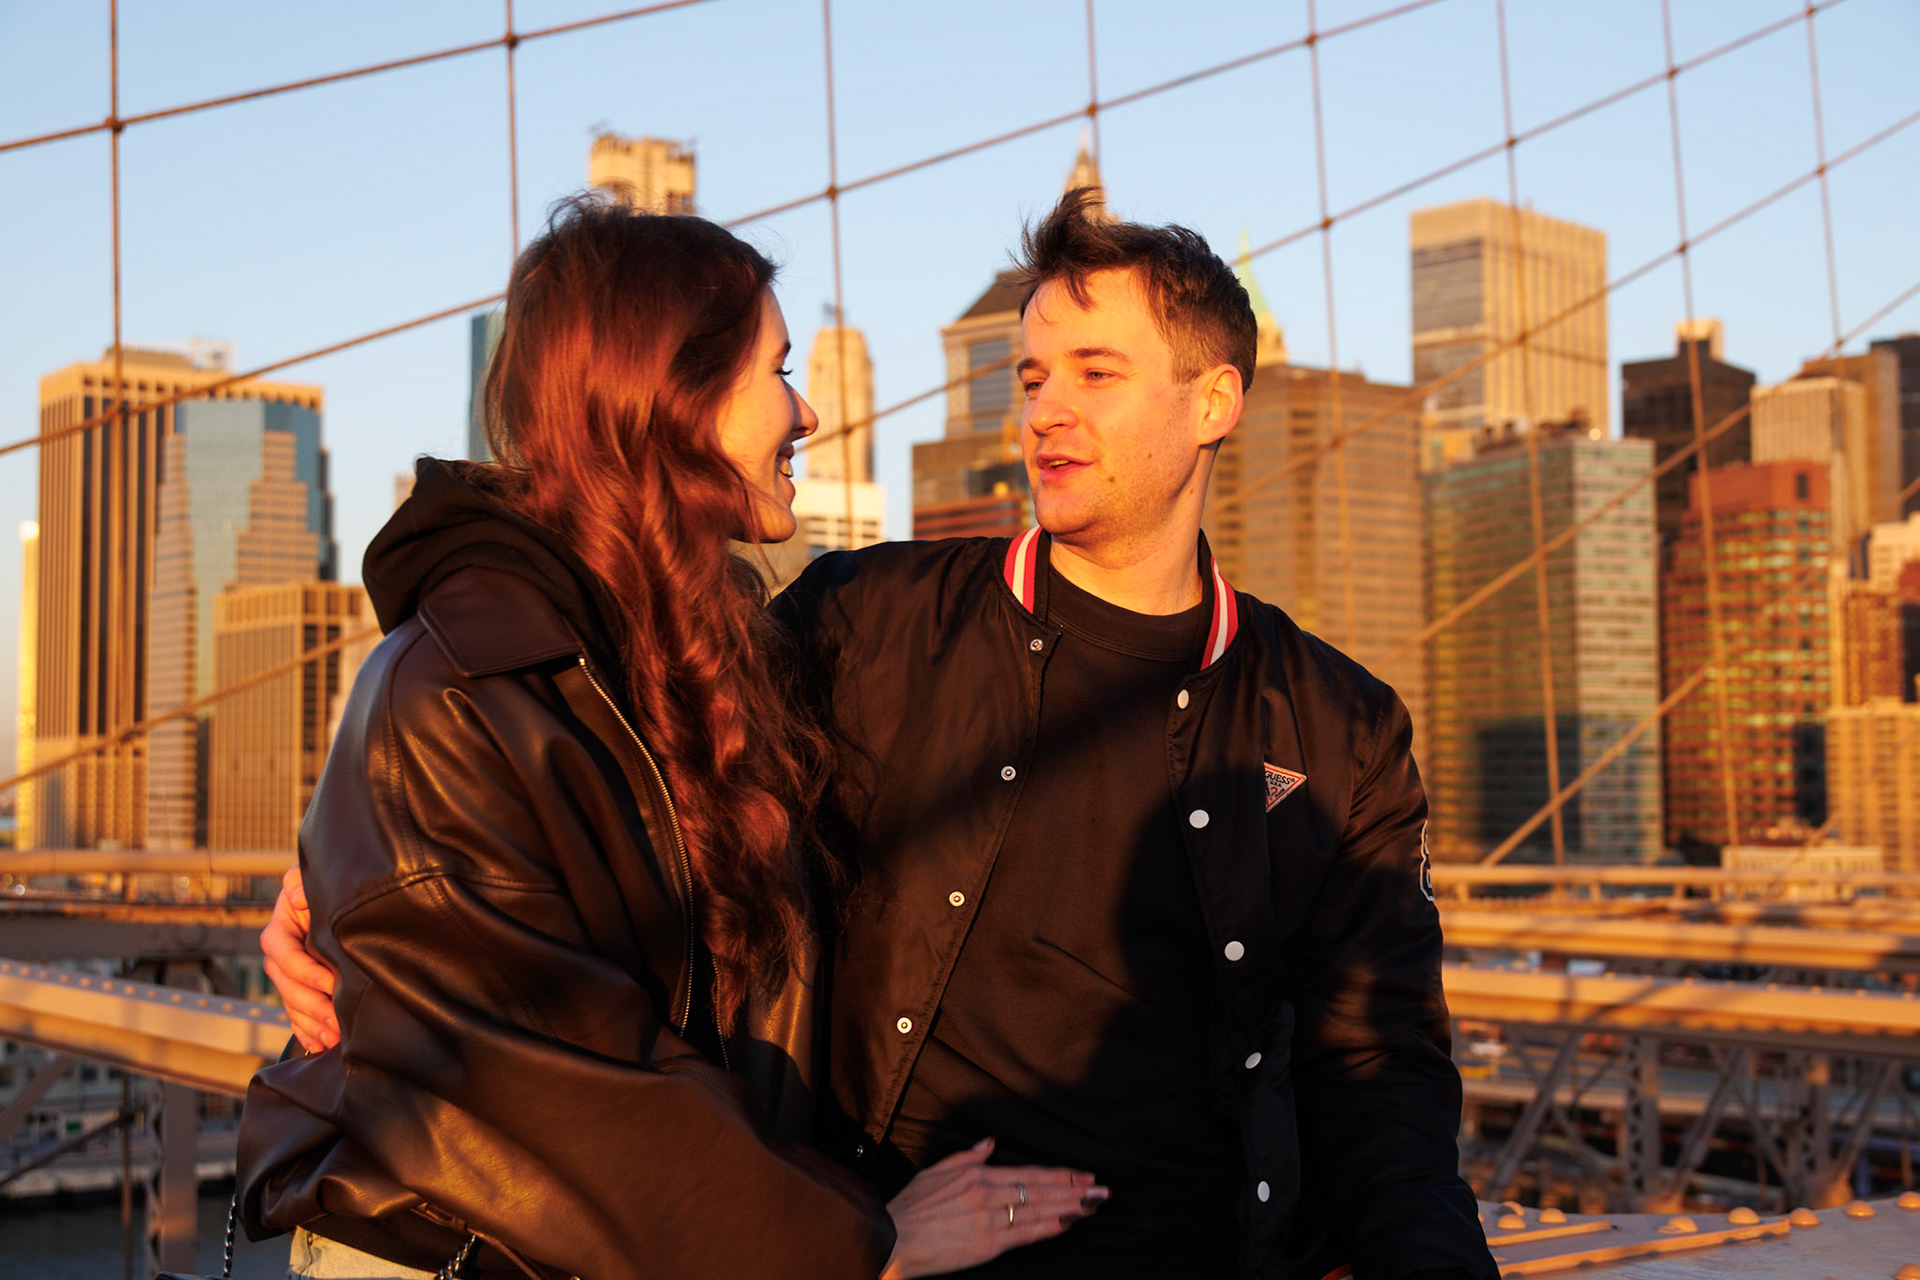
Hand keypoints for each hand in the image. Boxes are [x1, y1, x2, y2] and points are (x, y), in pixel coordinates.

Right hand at [261, 864, 339, 1052]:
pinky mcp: (301, 987)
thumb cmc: (324, 884)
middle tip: (336, 1022)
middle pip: (288, 986)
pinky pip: (296, 1014)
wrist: (336, 893)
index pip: (284, 954)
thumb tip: (297, 899)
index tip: (332, 983)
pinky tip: (318, 1044)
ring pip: (292, 1004)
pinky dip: (305, 1030)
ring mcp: (289, 974)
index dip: (306, 971)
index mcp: (280, 928)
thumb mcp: (306, 876)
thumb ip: (297, 881)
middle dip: (311, 1006)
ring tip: (331, 1038)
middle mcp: (280, 954)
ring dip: (310, 1023)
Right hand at [880, 1138, 1105, 1278]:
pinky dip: (1049, 1227)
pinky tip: (1067, 1223)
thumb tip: (989, 1144)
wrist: (892, 1237)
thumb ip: (967, 1157)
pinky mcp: (987, 1243)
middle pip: (1040, 1190)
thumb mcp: (935, 1172)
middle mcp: (988, 1193)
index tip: (1082, 1175)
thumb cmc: (910, 1206)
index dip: (1059, 1175)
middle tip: (1101, 1189)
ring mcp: (990, 1219)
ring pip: (1038, 1210)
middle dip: (1074, 1189)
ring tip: (1094, 1204)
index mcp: (977, 1175)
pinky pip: (1025, 1234)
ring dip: (1070, 1207)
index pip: (1029, 1173)